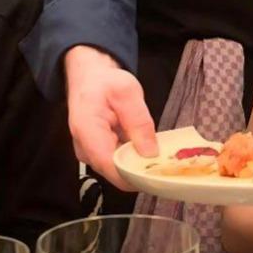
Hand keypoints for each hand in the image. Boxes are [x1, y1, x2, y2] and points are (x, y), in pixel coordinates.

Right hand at [64, 45, 157, 189]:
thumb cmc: (106, 81)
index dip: (136, 175)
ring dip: (138, 164)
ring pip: (118, 171)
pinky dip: (133, 159)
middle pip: (116, 173)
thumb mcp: (128, 92)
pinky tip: (146, 150)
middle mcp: (85, 149)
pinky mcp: (97, 154)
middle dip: (141, 170)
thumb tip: (150, 154)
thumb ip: (139, 122)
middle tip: (167, 162)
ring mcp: (90, 154)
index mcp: (88, 131)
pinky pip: (117, 163)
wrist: (89, 78)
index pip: (111, 167)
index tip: (160, 173)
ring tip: (159, 155)